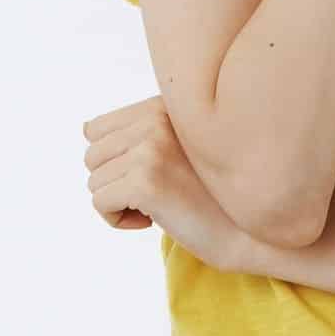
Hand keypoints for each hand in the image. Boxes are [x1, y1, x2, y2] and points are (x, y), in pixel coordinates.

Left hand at [82, 94, 245, 272]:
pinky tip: (154, 220)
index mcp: (166, 105)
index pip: (97, 129)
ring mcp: (151, 149)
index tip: (155, 173)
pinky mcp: (144, 182)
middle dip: (116, 181)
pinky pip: (100, 203)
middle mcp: (157, 119)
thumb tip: (85, 127)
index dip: (118, 160)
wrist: (249, 231)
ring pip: (94, 181)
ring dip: (119, 202)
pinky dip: (118, 220)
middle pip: (93, 156)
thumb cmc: (213, 193)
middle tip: (158, 193)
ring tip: (159, 205)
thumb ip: (142, 130)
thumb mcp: (182, 146)